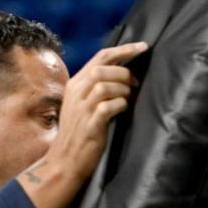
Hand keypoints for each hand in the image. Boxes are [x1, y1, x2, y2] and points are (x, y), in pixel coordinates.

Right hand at [47, 41, 147, 183]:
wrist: (65, 161)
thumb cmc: (78, 133)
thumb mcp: (81, 105)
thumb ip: (95, 89)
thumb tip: (122, 75)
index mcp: (75, 84)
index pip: (99, 57)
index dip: (123, 50)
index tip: (142, 47)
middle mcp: (76, 93)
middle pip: (102, 68)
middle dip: (124, 71)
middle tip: (136, 82)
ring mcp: (82, 109)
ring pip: (104, 84)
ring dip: (123, 89)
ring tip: (129, 98)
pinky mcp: (90, 124)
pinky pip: (108, 106)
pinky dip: (121, 104)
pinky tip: (124, 109)